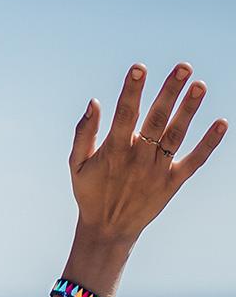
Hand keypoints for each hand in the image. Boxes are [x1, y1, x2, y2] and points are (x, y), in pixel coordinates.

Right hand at [68, 62, 227, 244]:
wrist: (108, 230)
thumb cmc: (91, 192)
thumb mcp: (76, 165)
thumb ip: (84, 133)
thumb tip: (94, 102)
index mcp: (113, 151)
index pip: (125, 114)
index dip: (132, 90)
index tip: (139, 68)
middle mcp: (138, 158)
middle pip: (157, 119)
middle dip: (170, 92)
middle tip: (184, 67)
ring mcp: (157, 170)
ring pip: (176, 135)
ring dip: (189, 110)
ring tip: (200, 85)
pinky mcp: (172, 182)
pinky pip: (194, 160)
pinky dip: (209, 144)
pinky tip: (222, 123)